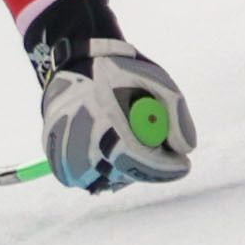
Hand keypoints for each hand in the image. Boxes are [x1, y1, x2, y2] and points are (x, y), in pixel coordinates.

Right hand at [24, 0, 197, 193]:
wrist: (76, 65)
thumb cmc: (120, 71)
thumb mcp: (156, 80)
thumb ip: (175, 114)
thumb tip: (185, 149)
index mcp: (103, 118)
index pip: (137, 159)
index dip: (164, 168)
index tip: (184, 166)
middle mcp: (78, 141)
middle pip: (123, 172)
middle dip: (147, 165)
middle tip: (158, 149)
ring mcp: (64, 154)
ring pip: (107, 180)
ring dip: (125, 168)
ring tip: (128, 139)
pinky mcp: (58, 162)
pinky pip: (89, 179)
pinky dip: (106, 169)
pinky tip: (112, 147)